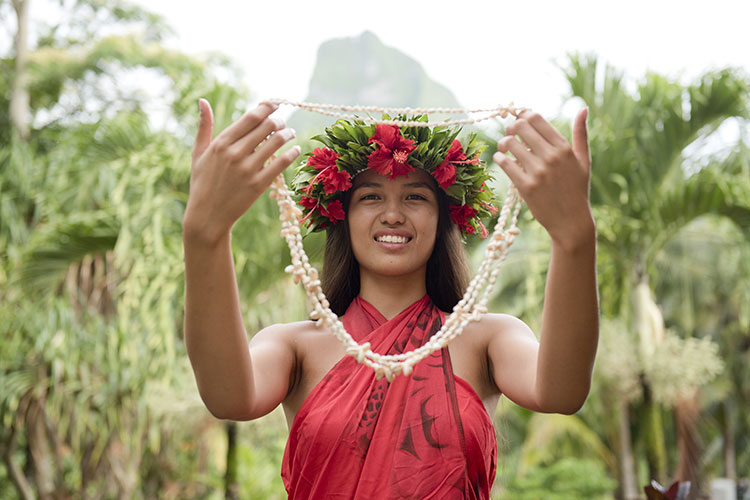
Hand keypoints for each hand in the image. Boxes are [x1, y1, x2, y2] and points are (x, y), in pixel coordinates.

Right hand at [184, 99, 300, 243]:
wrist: (207, 216)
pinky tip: (296, 149)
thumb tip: (203, 100)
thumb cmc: (202, 183)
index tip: (275, 104)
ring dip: (288, 133)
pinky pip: (281, 163)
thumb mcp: (198, 153)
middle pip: (267, 126)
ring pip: (277, 142)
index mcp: (221, 143)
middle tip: (283, 122)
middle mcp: (235, 154)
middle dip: (279, 120)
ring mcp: (247, 169)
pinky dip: (292, 153)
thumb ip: (203, 126)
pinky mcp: (258, 184)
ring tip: (291, 133)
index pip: (251, 117)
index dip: (267, 107)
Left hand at [493, 108, 593, 250]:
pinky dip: (499, 158)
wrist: (571, 221)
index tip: (518, 120)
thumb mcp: (584, 160)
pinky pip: (505, 164)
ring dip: (503, 143)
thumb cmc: (577, 189)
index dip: (523, 115)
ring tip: (503, 148)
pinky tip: (501, 159)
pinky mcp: (526, 187)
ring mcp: (538, 172)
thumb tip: (583, 108)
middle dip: (510, 127)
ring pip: (509, 144)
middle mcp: (551, 157)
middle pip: (520, 127)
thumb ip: (581, 133)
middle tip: (509, 134)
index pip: (536, 119)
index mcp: (564, 148)